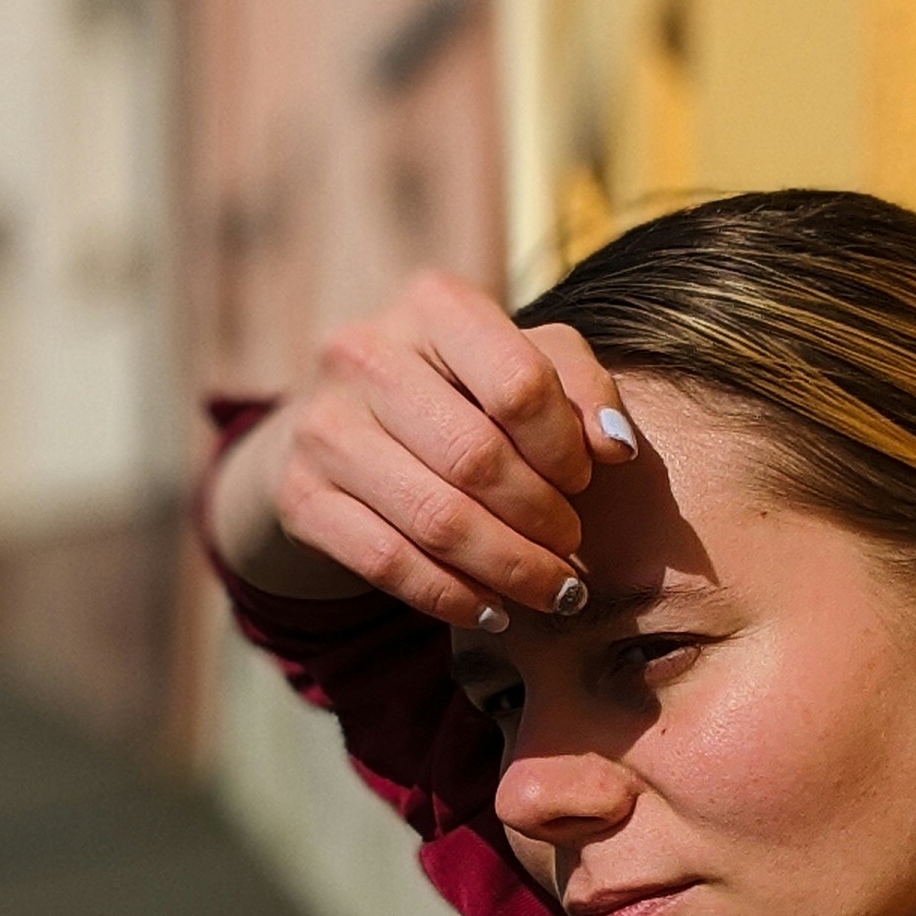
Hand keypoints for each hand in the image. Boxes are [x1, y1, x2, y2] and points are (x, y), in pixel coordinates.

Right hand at [206, 270, 637, 625]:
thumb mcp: (520, 364)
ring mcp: (321, 426)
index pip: (518, 382)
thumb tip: (616, 447)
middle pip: (476, 457)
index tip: (584, 482)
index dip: (564, 446)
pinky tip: (494, 611)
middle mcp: (363, 353)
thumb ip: (578, 388)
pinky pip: (388, 562)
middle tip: (574, 549)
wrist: (339, 426)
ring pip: (435, 518)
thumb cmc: (456, 392)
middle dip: (541, 518)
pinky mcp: (299, 496)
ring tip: (554, 592)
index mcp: (431, 303)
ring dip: (509, 568)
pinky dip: (453, 597)